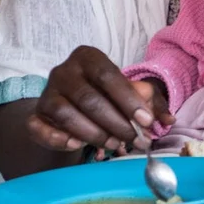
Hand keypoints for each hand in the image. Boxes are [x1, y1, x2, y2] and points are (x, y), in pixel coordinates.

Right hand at [27, 47, 173, 155]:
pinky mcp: (34, 115)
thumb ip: (151, 102)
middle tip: (134, 140)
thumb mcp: (130, 93)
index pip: (108, 76)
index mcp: (88, 57)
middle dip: (115, 123)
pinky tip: (77, 145)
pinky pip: (39, 128)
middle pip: (88, 98)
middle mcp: (63, 71)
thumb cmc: (105, 95)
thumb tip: (169, 119)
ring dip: (93, 133)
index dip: (128, 100)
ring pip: (65, 114)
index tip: (145, 121)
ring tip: (114, 145)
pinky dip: (57, 139)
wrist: (69, 104)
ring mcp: (46, 93)